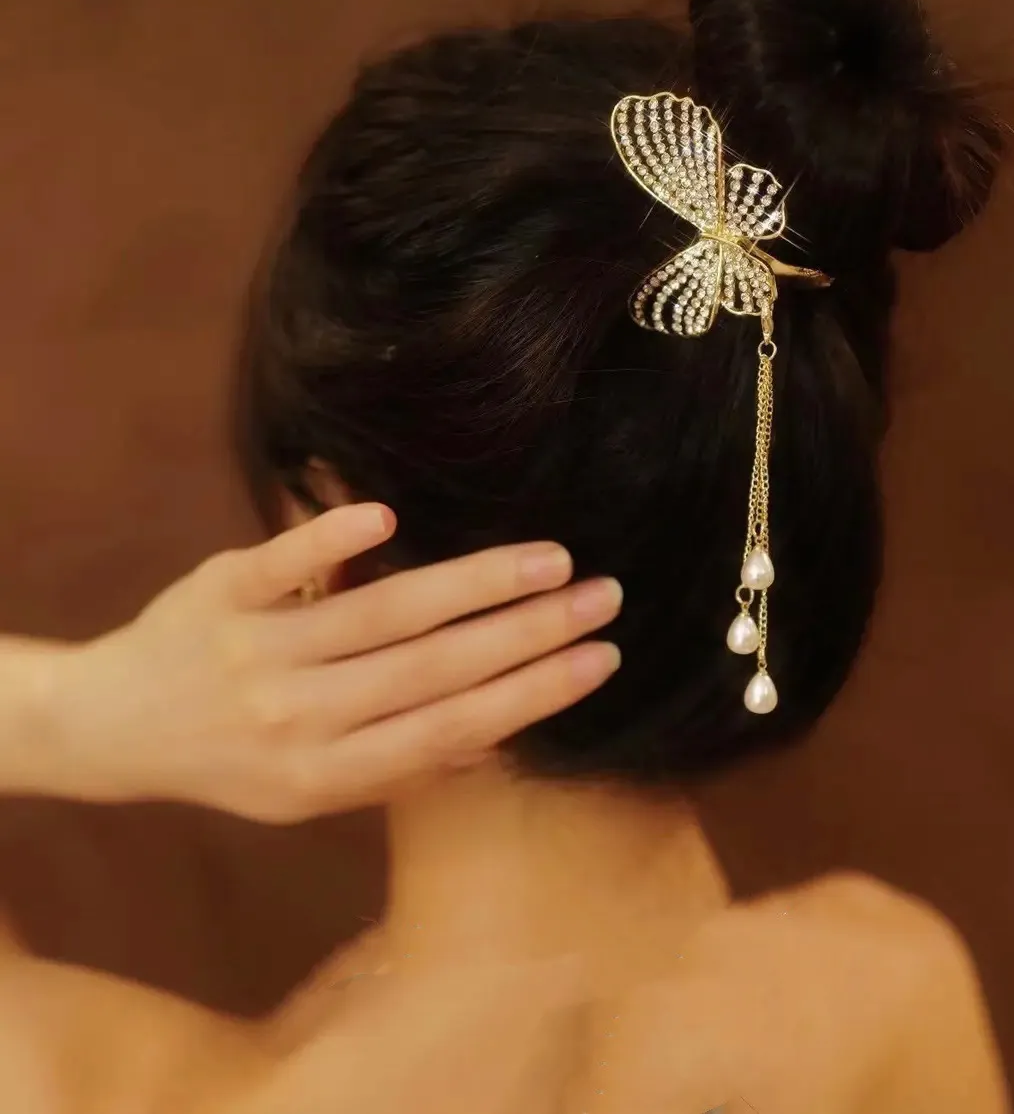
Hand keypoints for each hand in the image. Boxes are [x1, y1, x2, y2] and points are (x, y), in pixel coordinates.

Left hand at [20, 505, 620, 820]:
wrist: (112, 728)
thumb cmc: (232, 762)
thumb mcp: (312, 792)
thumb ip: (399, 762)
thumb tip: (498, 732)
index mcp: (327, 774)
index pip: (452, 728)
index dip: (533, 694)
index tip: (601, 659)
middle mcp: (296, 718)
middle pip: (434, 667)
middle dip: (531, 631)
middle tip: (604, 596)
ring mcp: (256, 652)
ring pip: (381, 613)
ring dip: (474, 582)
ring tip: (550, 559)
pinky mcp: (218, 594)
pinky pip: (277, 563)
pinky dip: (329, 539)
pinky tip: (389, 518)